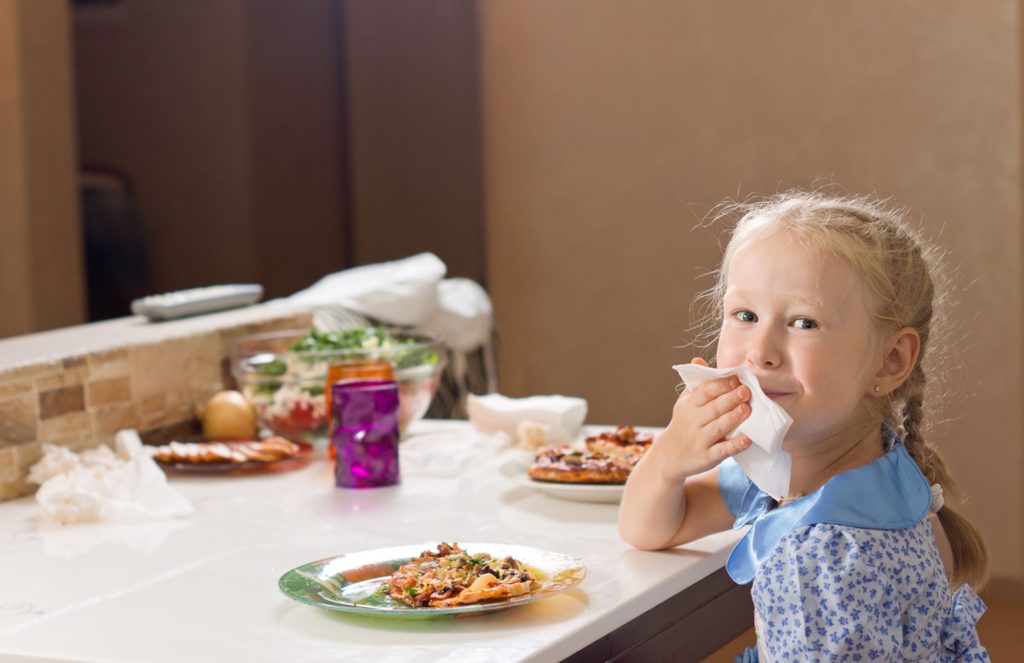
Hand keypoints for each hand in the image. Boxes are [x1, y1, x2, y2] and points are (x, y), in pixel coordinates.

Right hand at [650, 357, 752, 482]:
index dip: (720, 385)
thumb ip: (696, 384)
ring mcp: (700, 440)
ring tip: (747, 409)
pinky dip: (735, 445)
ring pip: (718, 428)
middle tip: (746, 391)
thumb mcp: (684, 403)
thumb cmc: (683, 424)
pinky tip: (747, 439)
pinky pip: (722, 451)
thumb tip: (698, 360)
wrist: (668, 457)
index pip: (704, 392)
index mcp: (689, 406)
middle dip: (730, 399)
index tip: (736, 378)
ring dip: (733, 418)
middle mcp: (693, 422)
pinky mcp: (707, 457)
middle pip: (713, 408)